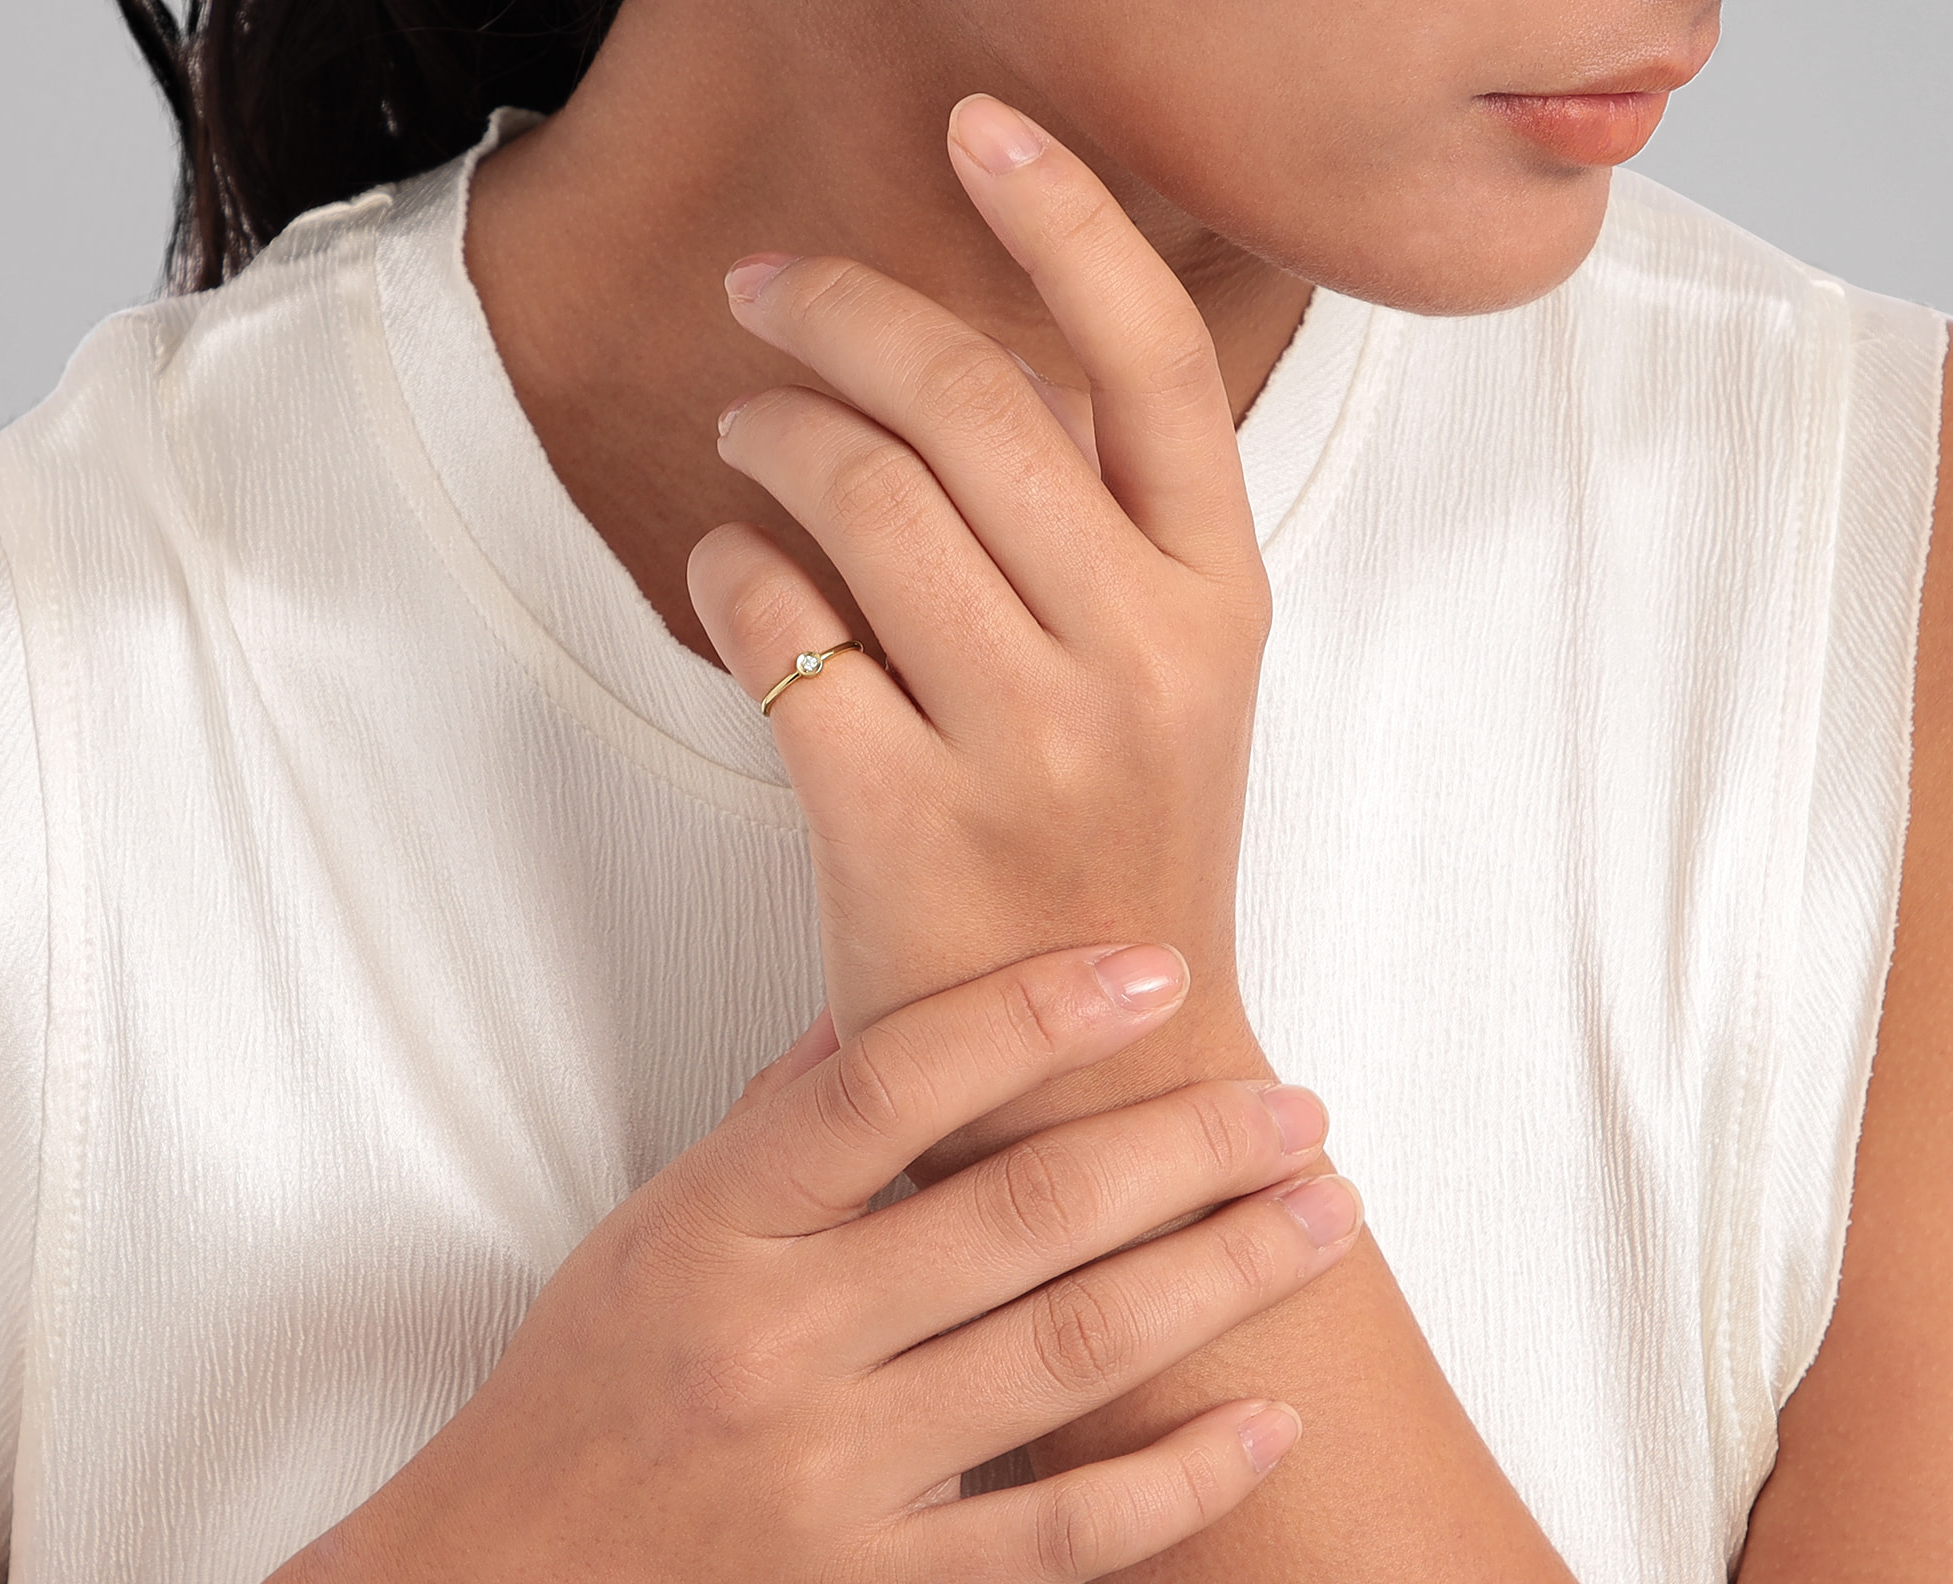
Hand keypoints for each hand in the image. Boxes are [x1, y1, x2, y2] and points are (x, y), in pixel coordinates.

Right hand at [280, 947, 1350, 1583]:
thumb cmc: (558, 1434)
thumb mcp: (637, 1254)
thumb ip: (765, 1138)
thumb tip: (867, 1014)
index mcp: (707, 1233)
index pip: (891, 1082)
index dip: (1034, 1012)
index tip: (1155, 969)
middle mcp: (770, 1342)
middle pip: (1022, 1212)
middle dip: (1187, 1147)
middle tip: (1297, 1108)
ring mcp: (823, 1480)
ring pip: (1066, 1355)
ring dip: (1220, 1277)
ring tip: (1324, 1216)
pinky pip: (1059, 1536)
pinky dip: (1180, 1480)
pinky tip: (1274, 1429)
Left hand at [688, 94, 1273, 1151]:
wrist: (1102, 1085)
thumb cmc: (1118, 868)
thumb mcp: (1174, 690)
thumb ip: (1107, 537)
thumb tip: (975, 367)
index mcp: (1221, 605)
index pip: (1154, 364)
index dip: (1067, 220)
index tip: (979, 128)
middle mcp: (1142, 658)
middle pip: (968, 402)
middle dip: (840, 313)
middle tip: (768, 296)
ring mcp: (1028, 745)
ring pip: (860, 496)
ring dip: (770, 436)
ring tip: (743, 445)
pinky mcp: (904, 825)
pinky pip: (780, 627)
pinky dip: (730, 573)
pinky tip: (731, 579)